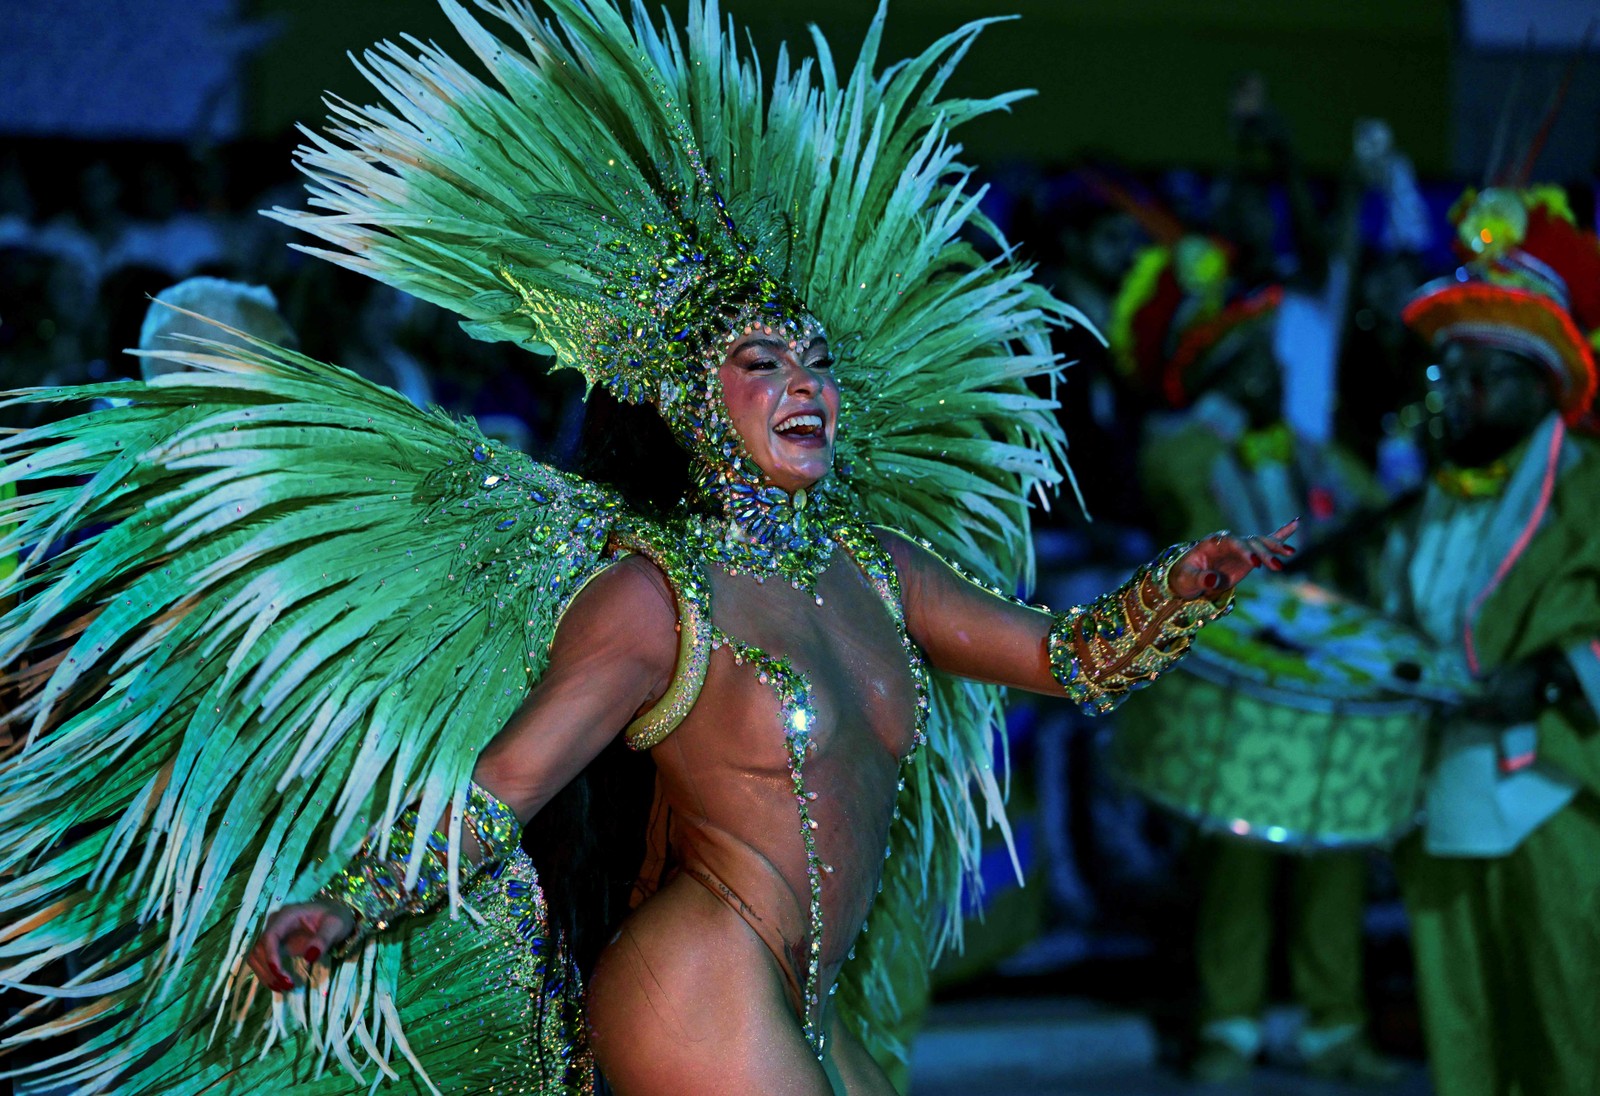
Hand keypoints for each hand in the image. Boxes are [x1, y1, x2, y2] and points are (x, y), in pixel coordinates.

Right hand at [245, 899, 355, 992]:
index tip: (282, 975)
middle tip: (287, 986)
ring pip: (256, 956)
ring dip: (265, 974)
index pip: (270, 936)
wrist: (335, 915)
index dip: (271, 957)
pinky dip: (267, 974)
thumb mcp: (336, 926)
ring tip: (283, 988)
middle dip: (269, 970)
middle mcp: (275, 923)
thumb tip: (309, 957)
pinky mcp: (275, 945)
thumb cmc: (336, 918)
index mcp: (288, 915)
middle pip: (259, 948)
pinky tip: (280, 984)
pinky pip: (262, 960)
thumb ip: (324, 939)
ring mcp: (273, 934)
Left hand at [1169, 520, 1298, 598]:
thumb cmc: (1184, 577)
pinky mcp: (1249, 556)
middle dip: (1264, 554)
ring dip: (1275, 548)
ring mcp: (1240, 547)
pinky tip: (1296, 522)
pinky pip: (1266, 543)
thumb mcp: (1187, 579)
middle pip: (1250, 543)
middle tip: (1277, 567)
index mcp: (1212, 542)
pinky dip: (1281, 534)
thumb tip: (1213, 580)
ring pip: (1261, 543)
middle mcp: (1229, 541)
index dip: (1244, 551)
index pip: (1232, 542)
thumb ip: (1200, 579)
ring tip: (1291, 554)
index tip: (1255, 563)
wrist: (1188, 579)